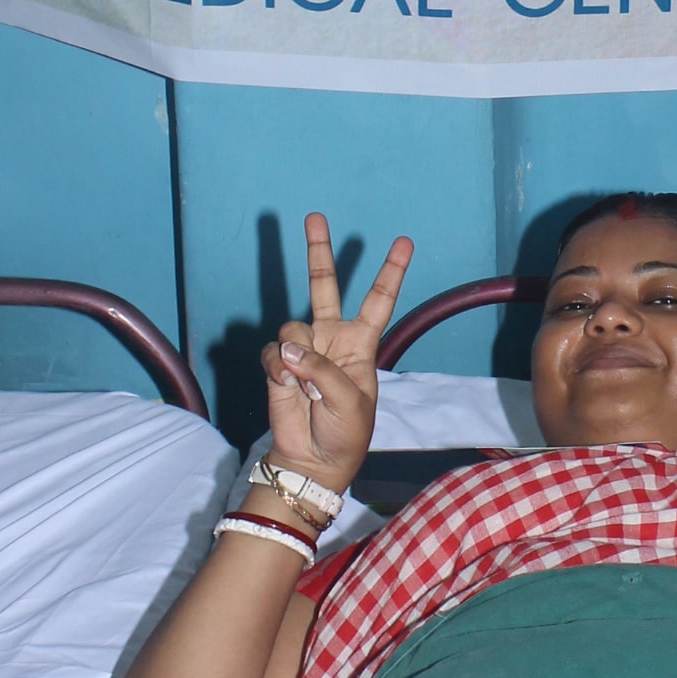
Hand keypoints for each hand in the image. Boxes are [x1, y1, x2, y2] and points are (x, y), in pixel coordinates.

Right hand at [258, 214, 413, 492]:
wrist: (312, 461)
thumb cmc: (345, 433)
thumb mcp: (350, 401)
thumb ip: (321, 369)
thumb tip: (287, 348)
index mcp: (362, 344)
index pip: (379, 300)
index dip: (391, 271)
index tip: (404, 241)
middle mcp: (332, 338)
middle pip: (324, 285)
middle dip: (318, 251)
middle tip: (314, 216)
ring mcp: (303, 349)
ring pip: (291, 327)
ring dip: (295, 355)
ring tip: (303, 385)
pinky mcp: (277, 363)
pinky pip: (271, 352)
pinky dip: (276, 369)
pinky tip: (286, 387)